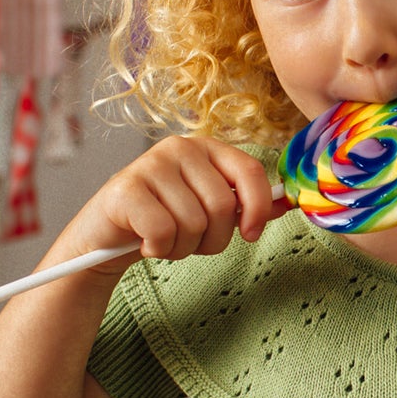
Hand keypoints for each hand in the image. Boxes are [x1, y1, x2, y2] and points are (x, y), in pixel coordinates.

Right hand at [60, 136, 289, 273]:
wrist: (108, 236)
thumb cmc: (165, 221)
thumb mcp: (210, 211)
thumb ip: (247, 204)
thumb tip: (288, 203)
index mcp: (207, 149)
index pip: (251, 173)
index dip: (258, 209)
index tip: (251, 235)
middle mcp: (179, 148)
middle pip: (223, 207)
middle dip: (213, 240)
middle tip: (192, 243)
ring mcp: (150, 164)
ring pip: (193, 224)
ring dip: (183, 248)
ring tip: (166, 241)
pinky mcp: (124, 188)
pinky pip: (163, 231)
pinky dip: (158, 249)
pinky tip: (145, 242)